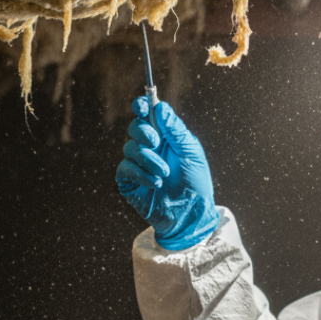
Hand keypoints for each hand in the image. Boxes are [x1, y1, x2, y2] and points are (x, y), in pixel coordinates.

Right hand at [116, 97, 219, 249]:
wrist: (192, 214)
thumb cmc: (195, 183)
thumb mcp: (191, 152)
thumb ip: (176, 130)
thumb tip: (161, 107)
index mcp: (164, 137)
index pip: (147, 115)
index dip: (141, 106)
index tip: (141, 105)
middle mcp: (149, 148)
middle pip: (135, 128)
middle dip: (143, 131)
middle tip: (154, 141)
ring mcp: (138, 165)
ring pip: (130, 149)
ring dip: (148, 159)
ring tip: (164, 174)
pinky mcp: (129, 182)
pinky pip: (126, 169)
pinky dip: (141, 174)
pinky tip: (155, 183)